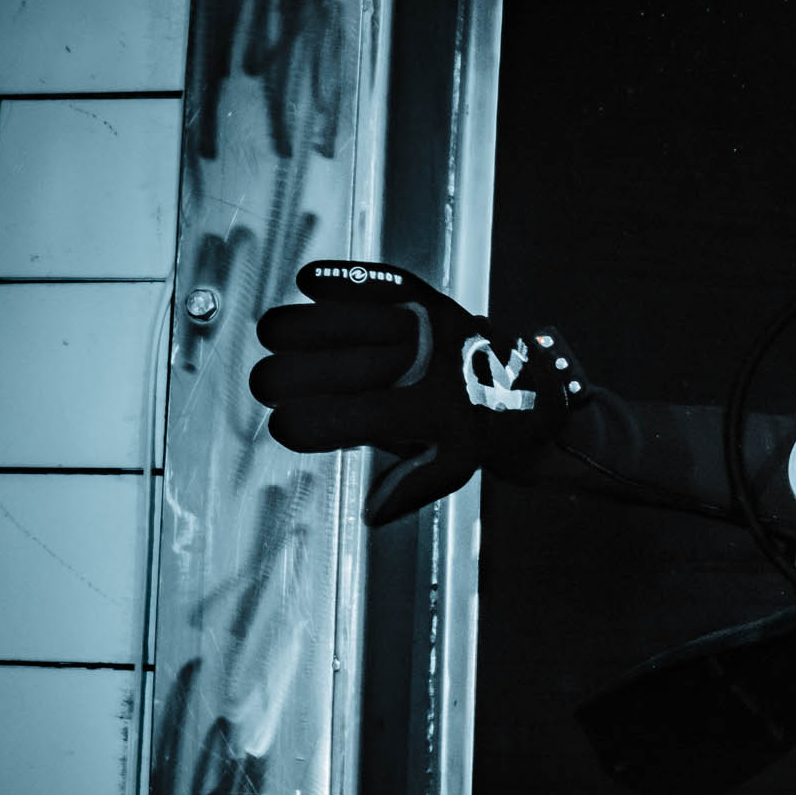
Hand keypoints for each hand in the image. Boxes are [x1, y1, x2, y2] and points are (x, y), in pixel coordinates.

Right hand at [250, 260, 583, 524]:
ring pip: (350, 319)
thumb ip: (408, 488)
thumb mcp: (453, 466)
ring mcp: (429, 326)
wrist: (528, 386)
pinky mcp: (430, 298)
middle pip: (338, 367)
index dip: (304, 424)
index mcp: (432, 414)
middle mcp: (429, 365)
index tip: (280, 426)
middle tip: (267, 385)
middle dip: (288, 376)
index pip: (352, 419)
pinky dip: (344, 279)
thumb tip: (370, 515)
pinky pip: (383, 281)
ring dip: (299, 327)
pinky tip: (309, 280)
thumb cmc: (477, 428)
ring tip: (270, 338)